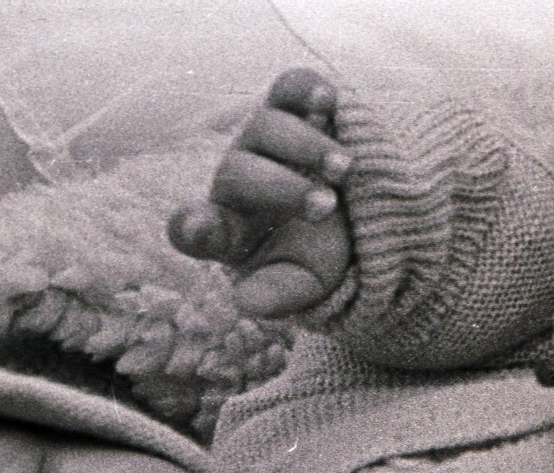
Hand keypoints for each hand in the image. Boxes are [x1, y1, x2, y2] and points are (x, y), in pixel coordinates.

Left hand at [167, 69, 352, 317]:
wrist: (360, 216)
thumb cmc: (320, 253)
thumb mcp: (305, 284)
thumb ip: (277, 295)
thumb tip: (245, 303)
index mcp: (229, 229)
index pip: (193, 228)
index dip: (193, 227)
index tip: (199, 228)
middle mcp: (237, 178)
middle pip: (239, 171)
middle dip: (284, 188)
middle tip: (327, 207)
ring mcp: (263, 139)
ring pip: (267, 126)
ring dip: (307, 146)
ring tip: (345, 169)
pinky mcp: (295, 108)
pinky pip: (289, 88)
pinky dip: (305, 89)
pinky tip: (328, 100)